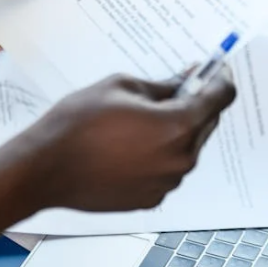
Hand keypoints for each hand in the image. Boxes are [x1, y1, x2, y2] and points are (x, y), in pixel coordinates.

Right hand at [22, 69, 236, 211]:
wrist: (47, 167)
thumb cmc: (79, 123)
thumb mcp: (122, 86)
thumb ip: (162, 85)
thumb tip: (184, 81)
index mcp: (178, 126)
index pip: (220, 98)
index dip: (220, 78)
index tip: (214, 69)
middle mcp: (180, 159)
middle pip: (206, 123)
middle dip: (195, 103)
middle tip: (175, 87)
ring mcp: (167, 182)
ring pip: (187, 147)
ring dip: (175, 130)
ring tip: (141, 118)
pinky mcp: (152, 198)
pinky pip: (167, 168)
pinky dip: (159, 153)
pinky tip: (130, 143)